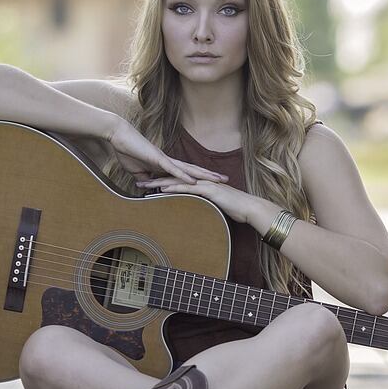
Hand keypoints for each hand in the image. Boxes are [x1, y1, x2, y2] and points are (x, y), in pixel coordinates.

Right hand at [108, 120, 226, 184]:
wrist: (119, 137)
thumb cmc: (128, 152)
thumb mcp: (138, 172)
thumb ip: (146, 181)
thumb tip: (151, 191)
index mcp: (165, 165)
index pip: (187, 172)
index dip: (201, 177)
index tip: (214, 183)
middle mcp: (169, 161)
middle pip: (194, 169)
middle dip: (210, 175)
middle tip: (226, 180)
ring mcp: (164, 159)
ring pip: (188, 168)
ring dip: (203, 175)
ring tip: (217, 180)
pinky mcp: (157, 159)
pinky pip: (173, 169)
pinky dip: (183, 175)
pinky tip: (193, 181)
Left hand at [136, 177, 261, 224]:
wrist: (250, 208)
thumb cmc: (236, 208)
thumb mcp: (216, 206)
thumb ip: (205, 204)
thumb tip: (196, 210)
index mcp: (200, 184)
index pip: (177, 181)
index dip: (161, 181)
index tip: (146, 183)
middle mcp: (200, 181)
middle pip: (172, 178)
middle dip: (154, 179)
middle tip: (138, 181)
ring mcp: (204, 184)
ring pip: (177, 181)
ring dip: (158, 182)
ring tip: (143, 184)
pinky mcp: (208, 190)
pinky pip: (187, 188)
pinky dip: (173, 188)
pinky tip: (161, 189)